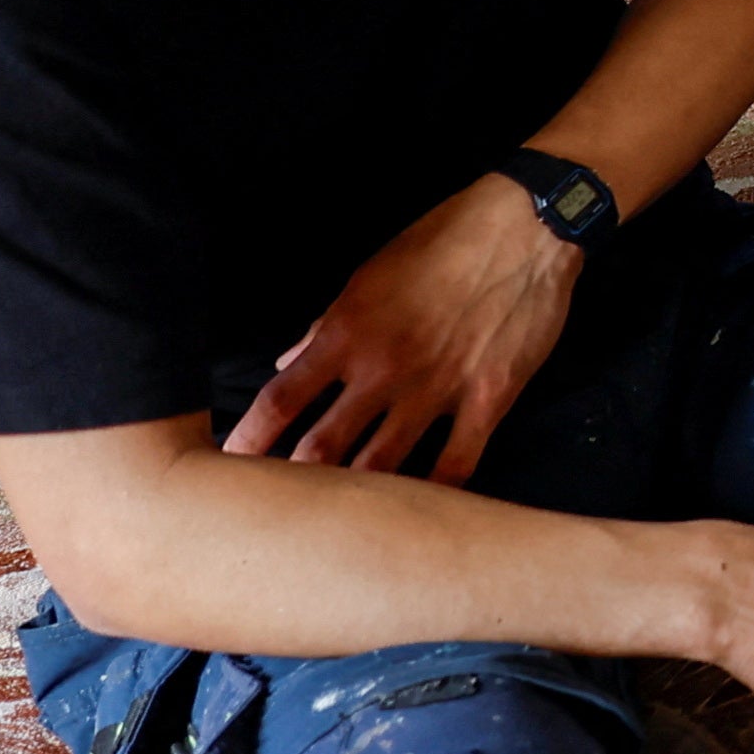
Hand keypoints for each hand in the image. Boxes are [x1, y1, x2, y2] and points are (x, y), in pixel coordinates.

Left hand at [228, 174, 583, 483]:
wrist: (526, 229)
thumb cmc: (442, 241)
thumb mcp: (370, 273)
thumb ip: (328, 325)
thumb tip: (290, 362)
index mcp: (347, 333)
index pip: (282, 399)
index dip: (249, 438)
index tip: (227, 465)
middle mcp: (384, 370)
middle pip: (322, 446)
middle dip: (293, 483)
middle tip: (278, 509)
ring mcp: (436, 390)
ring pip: (383, 465)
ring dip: (357, 497)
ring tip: (338, 524)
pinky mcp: (487, 400)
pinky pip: (457, 463)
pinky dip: (437, 491)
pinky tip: (421, 510)